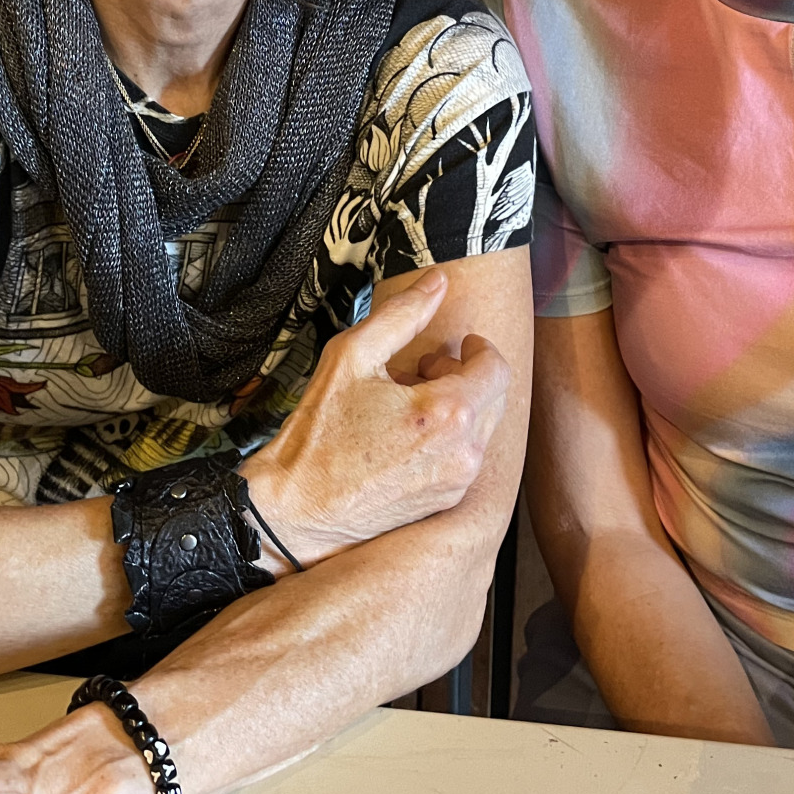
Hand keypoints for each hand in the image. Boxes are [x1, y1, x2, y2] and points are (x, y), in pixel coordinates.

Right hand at [244, 269, 511, 566]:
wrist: (297, 512)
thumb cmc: (318, 437)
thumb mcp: (352, 357)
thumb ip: (402, 314)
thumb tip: (437, 281)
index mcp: (446, 413)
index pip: (495, 368)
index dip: (479, 348)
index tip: (461, 344)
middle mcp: (462, 453)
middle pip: (494, 397)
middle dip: (465, 376)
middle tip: (422, 371)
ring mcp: (456, 483)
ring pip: (482, 428)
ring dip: (457, 406)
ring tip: (409, 403)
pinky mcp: (446, 503)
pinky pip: (466, 457)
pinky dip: (449, 437)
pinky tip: (407, 434)